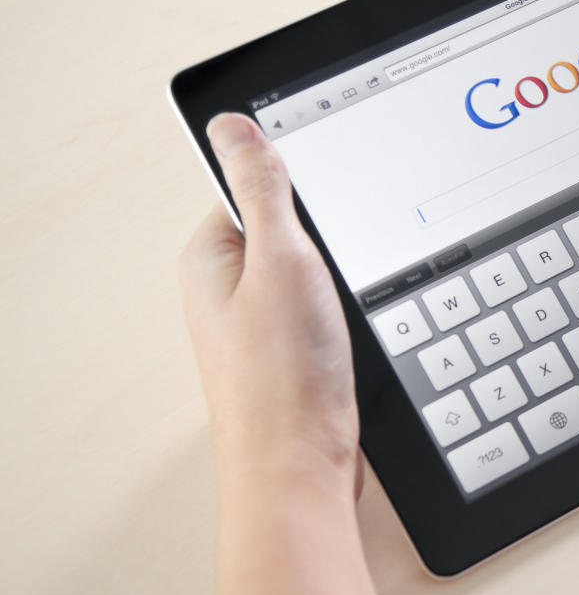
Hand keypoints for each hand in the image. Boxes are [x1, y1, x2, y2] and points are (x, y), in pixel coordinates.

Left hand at [177, 115, 384, 594]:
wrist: (302, 469)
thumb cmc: (283, 378)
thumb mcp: (280, 259)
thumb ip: (262, 187)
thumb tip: (234, 125)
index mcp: (209, 255)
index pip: (256, 183)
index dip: (303, 185)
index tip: (336, 199)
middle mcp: (229, 286)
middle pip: (291, 226)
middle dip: (330, 238)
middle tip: (341, 267)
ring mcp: (262, 320)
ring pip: (317, 269)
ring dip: (343, 279)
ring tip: (345, 308)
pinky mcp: (293, 349)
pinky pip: (327, 306)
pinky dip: (348, 310)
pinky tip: (353, 332)